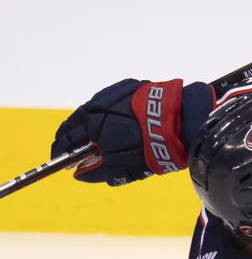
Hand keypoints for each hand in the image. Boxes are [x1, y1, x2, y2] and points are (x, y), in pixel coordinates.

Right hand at [51, 79, 189, 184]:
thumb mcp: (123, 169)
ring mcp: (115, 93)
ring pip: (95, 108)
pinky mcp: (132, 86)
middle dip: (74, 136)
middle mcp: (98, 104)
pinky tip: (116, 120)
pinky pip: (113, 101)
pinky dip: (109, 112)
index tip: (62, 161)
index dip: (62, 151)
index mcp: (91, 123)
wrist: (182, 121)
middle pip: (78, 121)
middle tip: (77, 149)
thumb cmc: (150, 148)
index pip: (67, 138)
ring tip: (96, 136)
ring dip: (92, 122)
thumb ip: (97, 172)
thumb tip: (79, 172)